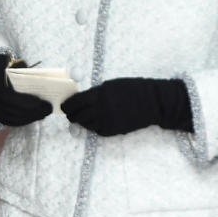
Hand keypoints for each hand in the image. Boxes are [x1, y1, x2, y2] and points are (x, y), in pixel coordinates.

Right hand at [0, 54, 52, 126]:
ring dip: (31, 118)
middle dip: (35, 112)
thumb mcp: (12, 64)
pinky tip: (35, 117)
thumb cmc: (3, 68)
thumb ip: (23, 71)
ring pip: (14, 119)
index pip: (13, 98)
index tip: (43, 102)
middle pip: (16, 111)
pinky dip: (24, 121)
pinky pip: (11, 122)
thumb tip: (41, 81)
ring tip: (45, 114)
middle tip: (49, 109)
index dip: (28, 102)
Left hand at [61, 77, 191, 135]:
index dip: (67, 105)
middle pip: (77, 116)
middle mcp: (100, 110)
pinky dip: (94, 126)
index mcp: (99, 95)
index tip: (64, 106)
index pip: (74, 102)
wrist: (153, 102)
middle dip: (72, 115)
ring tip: (84, 116)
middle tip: (71, 113)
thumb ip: (95, 93)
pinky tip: (98, 120)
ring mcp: (106, 122)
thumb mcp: (111, 85)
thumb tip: (80, 99)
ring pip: (85, 125)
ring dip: (82, 121)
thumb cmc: (133, 89)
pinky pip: (97, 130)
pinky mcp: (113, 131)